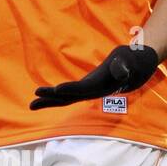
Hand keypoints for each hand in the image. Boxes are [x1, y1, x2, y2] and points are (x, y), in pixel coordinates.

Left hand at [30, 44, 158, 109]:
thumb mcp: (128, 60)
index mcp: (100, 86)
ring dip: (49, 101)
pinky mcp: (84, 89)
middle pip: (70, 97)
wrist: (135, 67)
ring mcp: (87, 92)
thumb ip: (123, 66)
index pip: (83, 89)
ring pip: (66, 99)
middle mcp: (92, 92)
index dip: (70, 89)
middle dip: (52, 98)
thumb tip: (122, 73)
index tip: (56, 89)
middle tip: (35, 97)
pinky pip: (67, 95)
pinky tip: (43, 97)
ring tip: (31, 104)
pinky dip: (54, 96)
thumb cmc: (130, 61)